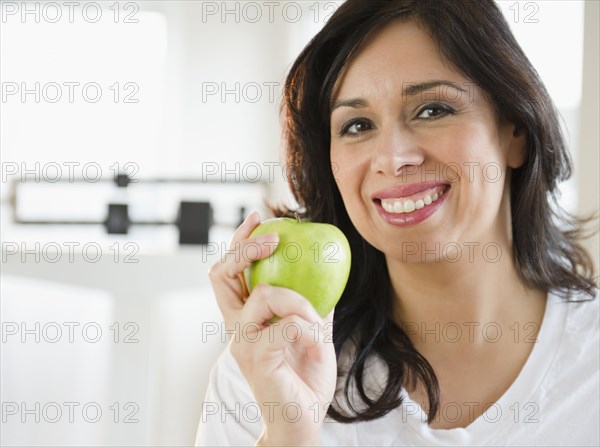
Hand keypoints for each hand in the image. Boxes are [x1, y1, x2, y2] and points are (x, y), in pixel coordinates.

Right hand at [208, 211, 336, 445]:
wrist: (302, 421)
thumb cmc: (304, 378)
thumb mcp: (312, 332)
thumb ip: (311, 305)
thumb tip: (326, 274)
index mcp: (245, 318)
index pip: (229, 272)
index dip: (239, 241)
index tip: (258, 218)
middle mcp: (237, 327)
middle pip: (221, 274)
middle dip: (245, 248)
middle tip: (274, 239)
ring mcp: (244, 343)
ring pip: (260, 295)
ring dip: (295, 297)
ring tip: (312, 315)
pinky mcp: (257, 359)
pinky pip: (283, 325)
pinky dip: (305, 323)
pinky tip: (314, 338)